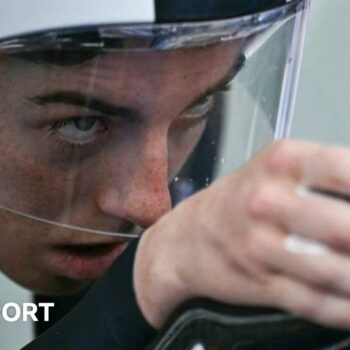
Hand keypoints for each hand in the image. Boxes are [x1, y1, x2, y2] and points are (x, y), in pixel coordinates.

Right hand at [134, 139, 349, 329]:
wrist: (188, 237)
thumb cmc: (237, 200)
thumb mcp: (276, 170)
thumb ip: (328, 177)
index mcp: (280, 162)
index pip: (347, 170)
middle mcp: (269, 200)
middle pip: (346, 229)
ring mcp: (262, 245)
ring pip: (337, 273)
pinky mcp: (261, 282)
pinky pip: (318, 303)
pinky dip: (346, 308)